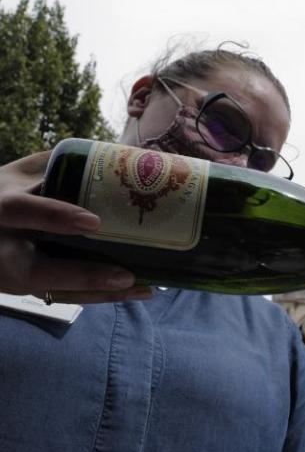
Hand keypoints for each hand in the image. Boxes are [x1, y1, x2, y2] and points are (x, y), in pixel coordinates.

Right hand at [0, 151, 150, 303]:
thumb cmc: (6, 193)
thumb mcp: (20, 174)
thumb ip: (56, 165)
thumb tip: (112, 154)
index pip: (19, 212)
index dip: (54, 217)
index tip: (94, 222)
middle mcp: (2, 248)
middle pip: (36, 271)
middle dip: (83, 276)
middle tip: (125, 275)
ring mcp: (12, 275)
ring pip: (56, 291)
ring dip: (102, 293)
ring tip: (143, 288)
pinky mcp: (27, 289)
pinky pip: (65, 297)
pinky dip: (100, 296)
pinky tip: (137, 290)